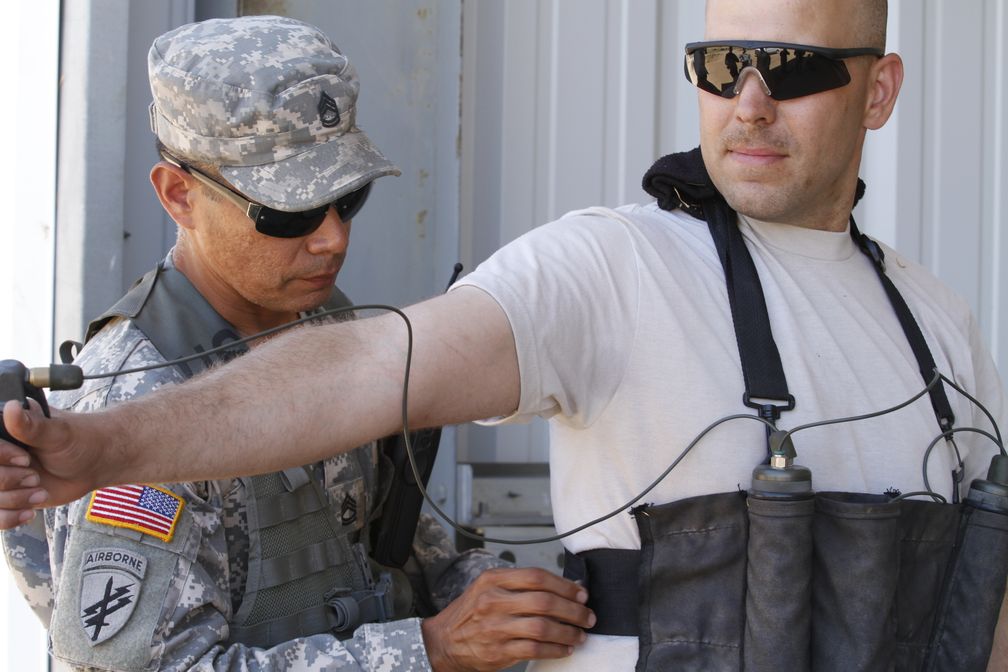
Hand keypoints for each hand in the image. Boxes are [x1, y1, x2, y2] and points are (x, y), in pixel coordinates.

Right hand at [0, 399, 101, 526]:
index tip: (25, 459)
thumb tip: (12, 407)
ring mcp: (2, 477)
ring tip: (39, 491)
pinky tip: (29, 512)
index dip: (1, 456)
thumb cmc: (78, 440)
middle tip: (34, 477)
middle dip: (9, 480)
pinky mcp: (10, 497)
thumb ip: (31, 424)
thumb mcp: (57, 432)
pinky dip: (10, 517)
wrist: (94, 463)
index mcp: (2, 432)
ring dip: (15, 499)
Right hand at [420, 567, 594, 670]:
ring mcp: (496, 627)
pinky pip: (535, 650)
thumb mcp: (488, 589)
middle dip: (573, 610)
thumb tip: (566, 587)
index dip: (564, 585)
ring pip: (543, 628)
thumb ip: (521, 586)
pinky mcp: (498, 651)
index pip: (537, 577)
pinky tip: (565, 649)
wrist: (443, 642)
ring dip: (568, 632)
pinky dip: (556, 650)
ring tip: (580, 635)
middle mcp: (493, 601)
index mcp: (493, 580)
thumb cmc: (471, 613)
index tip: (581, 593)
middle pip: (544, 602)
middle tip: (587, 616)